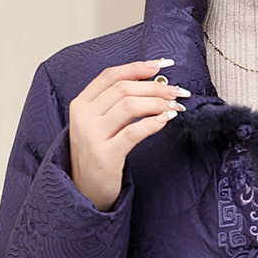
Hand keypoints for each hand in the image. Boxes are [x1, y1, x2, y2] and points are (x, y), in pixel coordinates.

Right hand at [67, 58, 188, 210]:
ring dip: (157, 103)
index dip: (137, 67)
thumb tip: (152, 84)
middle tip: (176, 92)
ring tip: (175, 107)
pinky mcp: (105, 155)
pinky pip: (133, 132)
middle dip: (155, 87)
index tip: (161, 66)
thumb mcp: (98, 124)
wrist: (85, 191)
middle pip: (123, 89)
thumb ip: (115, 104)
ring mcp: (92, 136)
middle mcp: (83, 117)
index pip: (110, 76)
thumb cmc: (98, 154)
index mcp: (80, 104)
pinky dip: (152, 123)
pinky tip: (165, 121)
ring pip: (129, 106)